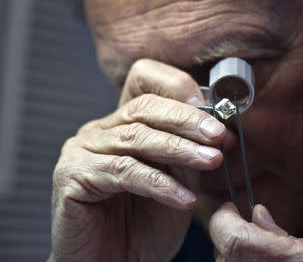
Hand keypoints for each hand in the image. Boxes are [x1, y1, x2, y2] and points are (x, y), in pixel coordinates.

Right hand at [49, 59, 225, 261]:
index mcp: (122, 125)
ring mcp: (82, 150)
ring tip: (212, 161)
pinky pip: (124, 172)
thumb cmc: (144, 225)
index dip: (178, 90)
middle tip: (218, 135)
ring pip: (137, 138)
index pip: (145, 85)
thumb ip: (189, 154)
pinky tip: (184, 197)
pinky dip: (159, 184)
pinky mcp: (73, 175)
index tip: (214, 113)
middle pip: (144, 108)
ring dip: (180, 149)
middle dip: (187, 120)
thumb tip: (219, 132)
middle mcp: (99, 131)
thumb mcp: (177, 182)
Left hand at [210, 202, 302, 261]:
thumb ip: (285, 235)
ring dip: (234, 252)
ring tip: (252, 240)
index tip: (228, 207)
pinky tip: (261, 256)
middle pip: (223, 254)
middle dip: (228, 234)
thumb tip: (259, 216)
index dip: (222, 219)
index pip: (228, 237)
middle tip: (240, 221)